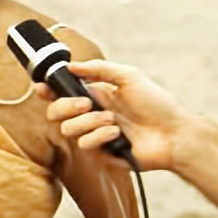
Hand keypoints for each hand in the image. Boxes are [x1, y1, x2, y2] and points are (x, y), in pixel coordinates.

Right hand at [36, 59, 194, 172]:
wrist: (175, 134)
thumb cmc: (157, 104)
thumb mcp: (129, 77)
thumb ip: (98, 69)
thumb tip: (71, 65)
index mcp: (94, 95)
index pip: (60, 94)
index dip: (47, 91)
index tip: (43, 88)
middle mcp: (90, 114)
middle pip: (55, 112)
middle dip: (66, 106)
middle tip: (87, 103)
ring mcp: (93, 134)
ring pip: (67, 129)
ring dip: (89, 122)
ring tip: (112, 120)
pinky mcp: (100, 152)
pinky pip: (84, 144)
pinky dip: (100, 136)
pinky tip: (117, 134)